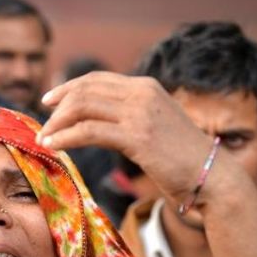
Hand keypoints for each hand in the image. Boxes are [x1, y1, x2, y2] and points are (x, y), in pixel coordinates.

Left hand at [38, 72, 213, 201]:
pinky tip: (54, 146)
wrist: (214, 177)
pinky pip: (89, 131)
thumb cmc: (184, 160)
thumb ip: (132, 117)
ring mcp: (140, 113)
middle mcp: (143, 93)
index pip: (97, 79)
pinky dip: (66, 137)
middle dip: (58, 105)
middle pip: (86, 89)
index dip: (69, 88)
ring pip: (83, 107)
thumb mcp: (157, 127)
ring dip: (58, 123)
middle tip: (42, 122)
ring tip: (44, 138)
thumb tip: (101, 123)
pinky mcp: (138, 136)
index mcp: (146, 87)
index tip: (50, 100)